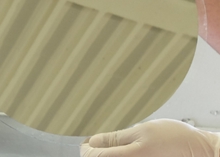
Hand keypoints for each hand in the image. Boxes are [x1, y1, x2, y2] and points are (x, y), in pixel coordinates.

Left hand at [80, 119, 219, 156]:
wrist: (199, 151)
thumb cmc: (175, 139)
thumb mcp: (141, 130)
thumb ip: (116, 138)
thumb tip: (94, 140)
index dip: (86, 148)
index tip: (85, 142)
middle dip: (93, 153)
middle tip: (94, 143)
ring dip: (103, 156)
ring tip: (105, 146)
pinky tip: (120, 153)